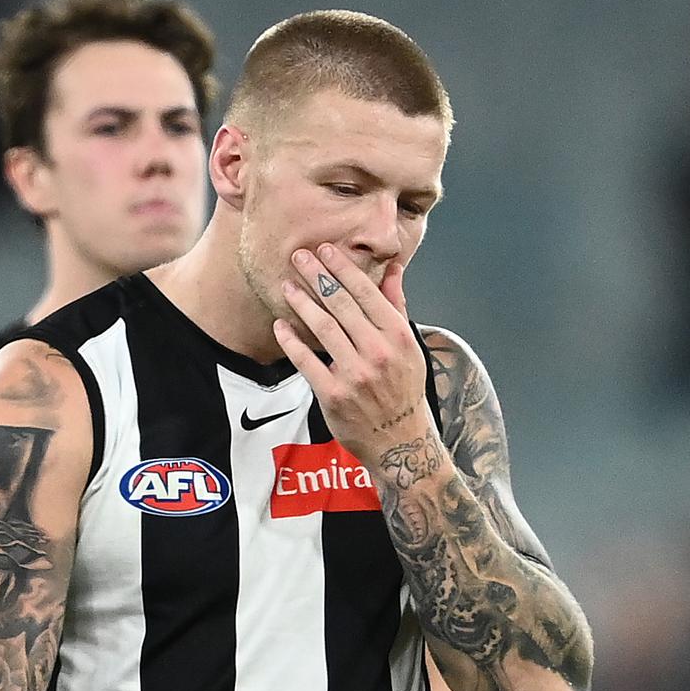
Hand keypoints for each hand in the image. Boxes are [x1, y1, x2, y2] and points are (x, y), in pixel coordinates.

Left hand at [271, 243, 432, 463]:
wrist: (400, 441)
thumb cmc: (403, 389)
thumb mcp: (409, 347)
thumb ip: (396, 307)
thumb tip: (394, 269)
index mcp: (399, 336)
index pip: (367, 293)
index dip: (343, 268)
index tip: (325, 249)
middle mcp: (379, 353)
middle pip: (342, 304)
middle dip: (318, 276)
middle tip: (299, 256)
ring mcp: (355, 374)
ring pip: (323, 328)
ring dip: (301, 303)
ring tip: (287, 285)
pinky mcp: (333, 395)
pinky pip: (306, 361)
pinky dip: (291, 340)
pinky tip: (280, 325)